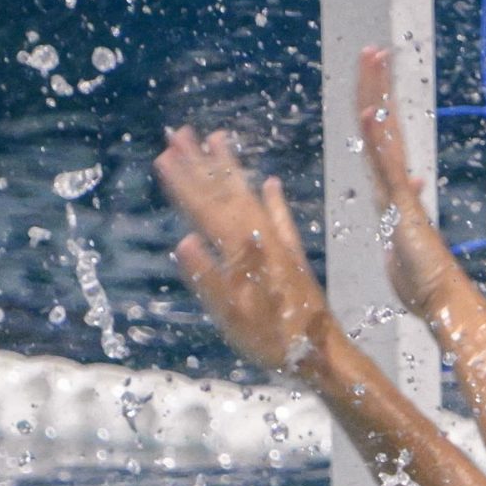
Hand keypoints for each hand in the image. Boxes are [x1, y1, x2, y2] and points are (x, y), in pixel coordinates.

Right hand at [154, 125, 338, 378]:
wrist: (321, 352)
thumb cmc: (274, 340)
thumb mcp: (233, 316)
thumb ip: (209, 278)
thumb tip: (184, 241)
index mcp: (241, 251)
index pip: (205, 209)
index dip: (184, 183)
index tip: (164, 154)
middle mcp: (260, 238)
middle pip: (224, 193)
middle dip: (201, 163)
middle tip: (180, 133)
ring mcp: (278, 243)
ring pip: (249, 195)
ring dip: (231, 168)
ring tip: (218, 138)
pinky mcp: (292, 255)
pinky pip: (280, 217)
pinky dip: (273, 198)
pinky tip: (271, 181)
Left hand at [357, 46, 472, 322]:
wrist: (441, 299)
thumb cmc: (422, 279)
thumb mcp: (404, 238)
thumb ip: (404, 211)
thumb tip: (414, 183)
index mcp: (390, 190)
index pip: (378, 139)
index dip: (374, 106)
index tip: (371, 75)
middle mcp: (395, 184)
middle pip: (381, 125)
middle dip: (377, 87)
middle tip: (374, 50)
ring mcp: (399, 191)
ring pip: (384, 134)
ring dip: (378, 96)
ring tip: (375, 60)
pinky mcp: (402, 206)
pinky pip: (387, 166)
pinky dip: (378, 140)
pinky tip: (370, 114)